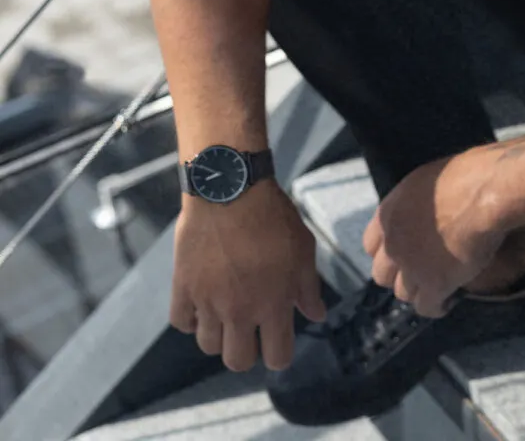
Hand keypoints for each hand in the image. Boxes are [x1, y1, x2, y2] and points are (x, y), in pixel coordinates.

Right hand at [170, 179, 326, 371]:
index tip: (278, 344)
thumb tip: (317, 316)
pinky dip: (192, 319)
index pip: (277, 356)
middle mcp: (239, 311)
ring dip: (219, 335)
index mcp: (273, 304)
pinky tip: (203, 303)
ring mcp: (207, 302)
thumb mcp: (303, 249)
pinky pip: (181, 322)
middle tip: (251, 331)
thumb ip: (308, 288)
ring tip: (227, 313)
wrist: (230, 190)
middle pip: (236, 361)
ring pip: (208, 345)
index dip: (279, 355)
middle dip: (247, 352)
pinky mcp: (182, 288)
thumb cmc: (273, 217)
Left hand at [362, 149, 506, 318]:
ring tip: (440, 284)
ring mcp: (411, 266)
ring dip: (420, 290)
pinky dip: (437, 306)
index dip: (389, 251)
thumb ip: (417, 204)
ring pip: (403, 293)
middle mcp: (393, 242)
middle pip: (382, 274)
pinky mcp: (434, 284)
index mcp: (388, 213)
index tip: (406, 251)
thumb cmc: (468, 174)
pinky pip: (426, 308)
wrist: (487, 193)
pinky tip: (450, 300)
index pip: (371, 246)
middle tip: (424, 269)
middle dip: (400, 274)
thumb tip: (425, 212)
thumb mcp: (429, 182)